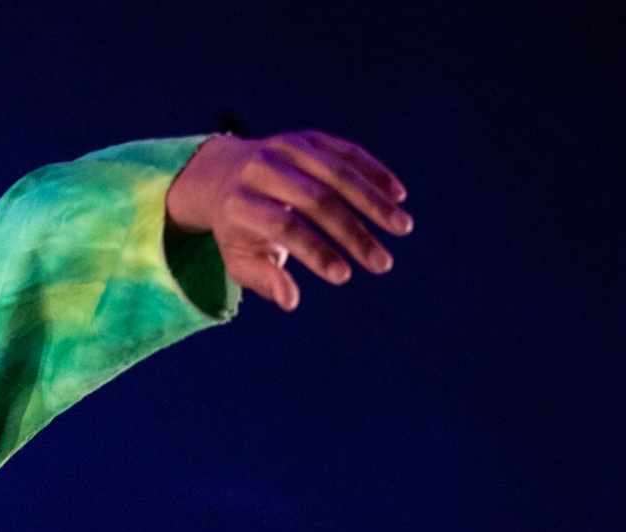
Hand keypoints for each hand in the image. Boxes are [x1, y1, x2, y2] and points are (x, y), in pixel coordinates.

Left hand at [166, 130, 411, 310]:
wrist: (223, 175)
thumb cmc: (237, 228)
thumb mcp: (238, 258)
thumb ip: (262, 279)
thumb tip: (290, 301)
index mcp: (240, 203)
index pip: (283, 227)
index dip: (314, 250)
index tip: (343, 276)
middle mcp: (261, 169)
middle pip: (316, 200)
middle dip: (353, 233)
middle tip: (382, 263)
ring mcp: (287, 148)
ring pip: (338, 172)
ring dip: (374, 201)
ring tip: (402, 228)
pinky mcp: (309, 138)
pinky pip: (348, 152)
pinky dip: (375, 173)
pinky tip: (398, 197)